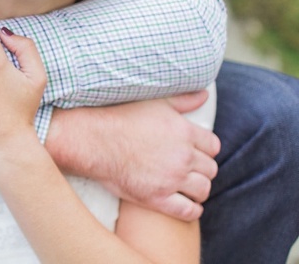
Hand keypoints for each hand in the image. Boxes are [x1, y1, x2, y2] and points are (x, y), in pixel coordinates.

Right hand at [47, 90, 219, 221]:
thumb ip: (183, 100)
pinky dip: (191, 209)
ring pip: (203, 190)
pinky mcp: (157, 198)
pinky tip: (185, 204)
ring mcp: (171, 179)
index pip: (213, 146)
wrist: (93, 140)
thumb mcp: (154, 103)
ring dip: (198, 189)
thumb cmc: (119, 117)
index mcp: (184, 132)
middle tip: (189, 169)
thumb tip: (203, 95)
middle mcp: (182, 156)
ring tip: (187, 186)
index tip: (195, 152)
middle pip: (210, 169)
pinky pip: (188, 211)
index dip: (205, 149)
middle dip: (202, 169)